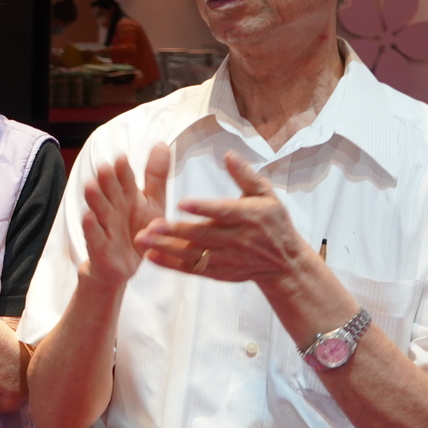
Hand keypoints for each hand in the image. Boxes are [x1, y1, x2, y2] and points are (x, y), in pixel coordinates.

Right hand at [79, 142, 169, 290]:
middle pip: (110, 193)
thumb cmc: (136, 231)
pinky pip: (95, 238)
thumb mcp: (152, 203)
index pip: (125, 180)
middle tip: (105, 167)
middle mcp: (114, 210)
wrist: (122, 268)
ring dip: (95, 200)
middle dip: (107, 181)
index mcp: (127, 197)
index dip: (123, 170)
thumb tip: (161, 143)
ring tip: (91, 186)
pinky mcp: (100, 249)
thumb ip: (155, 176)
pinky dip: (91, 228)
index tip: (122, 158)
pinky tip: (88, 218)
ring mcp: (105, 228)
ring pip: (100, 212)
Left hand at [137, 151, 312, 285]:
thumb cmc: (273, 222)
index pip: (223, 212)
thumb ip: (246, 176)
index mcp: (248, 217)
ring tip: (142, 239)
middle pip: (202, 236)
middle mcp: (237, 240)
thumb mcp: (266, 195)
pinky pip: (192, 270)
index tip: (181, 203)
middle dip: (175, 232)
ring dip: (166, 248)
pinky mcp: (218, 273)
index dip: (203, 208)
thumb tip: (228, 155)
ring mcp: (226, 259)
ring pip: (193, 254)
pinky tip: (150, 256)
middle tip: (150, 225)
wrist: (285, 263)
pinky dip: (171, 265)